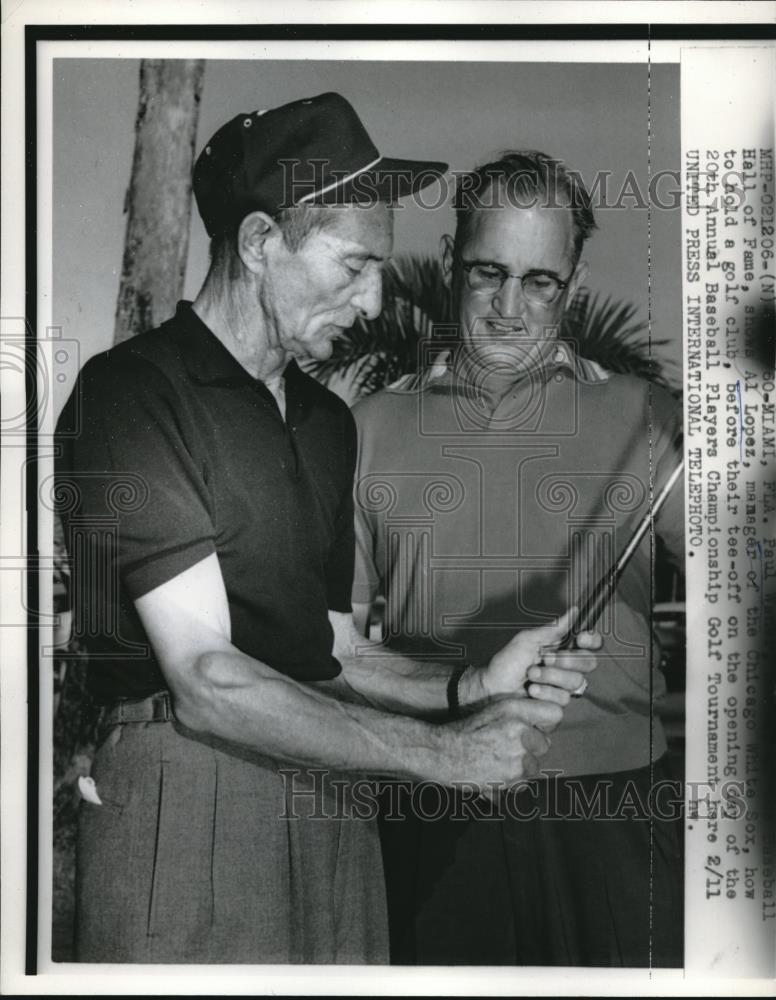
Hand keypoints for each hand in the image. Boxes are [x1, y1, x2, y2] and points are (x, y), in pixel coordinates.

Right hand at [435, 696, 560, 791]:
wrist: (442, 753)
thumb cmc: (467, 731)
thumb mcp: (494, 710)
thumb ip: (521, 714)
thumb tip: (547, 723)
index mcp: (515, 710)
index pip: (554, 713)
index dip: (545, 722)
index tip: (535, 727)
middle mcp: (520, 732)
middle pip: (545, 744)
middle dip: (531, 748)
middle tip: (508, 748)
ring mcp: (518, 756)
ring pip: (534, 766)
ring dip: (521, 766)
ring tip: (497, 761)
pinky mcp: (512, 778)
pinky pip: (523, 783)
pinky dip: (512, 782)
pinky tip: (494, 772)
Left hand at [466, 609, 600, 707]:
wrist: (493, 688)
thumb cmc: (508, 662)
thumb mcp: (528, 640)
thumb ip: (554, 629)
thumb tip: (574, 611)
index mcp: (564, 650)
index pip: (591, 645)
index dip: (591, 641)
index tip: (580, 638)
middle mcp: (568, 669)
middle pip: (588, 664)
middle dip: (566, 660)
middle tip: (545, 658)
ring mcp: (563, 689)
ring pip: (576, 683)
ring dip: (550, 677)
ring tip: (531, 675)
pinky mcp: (557, 707)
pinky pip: (563, 700)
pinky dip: (545, 693)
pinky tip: (532, 691)